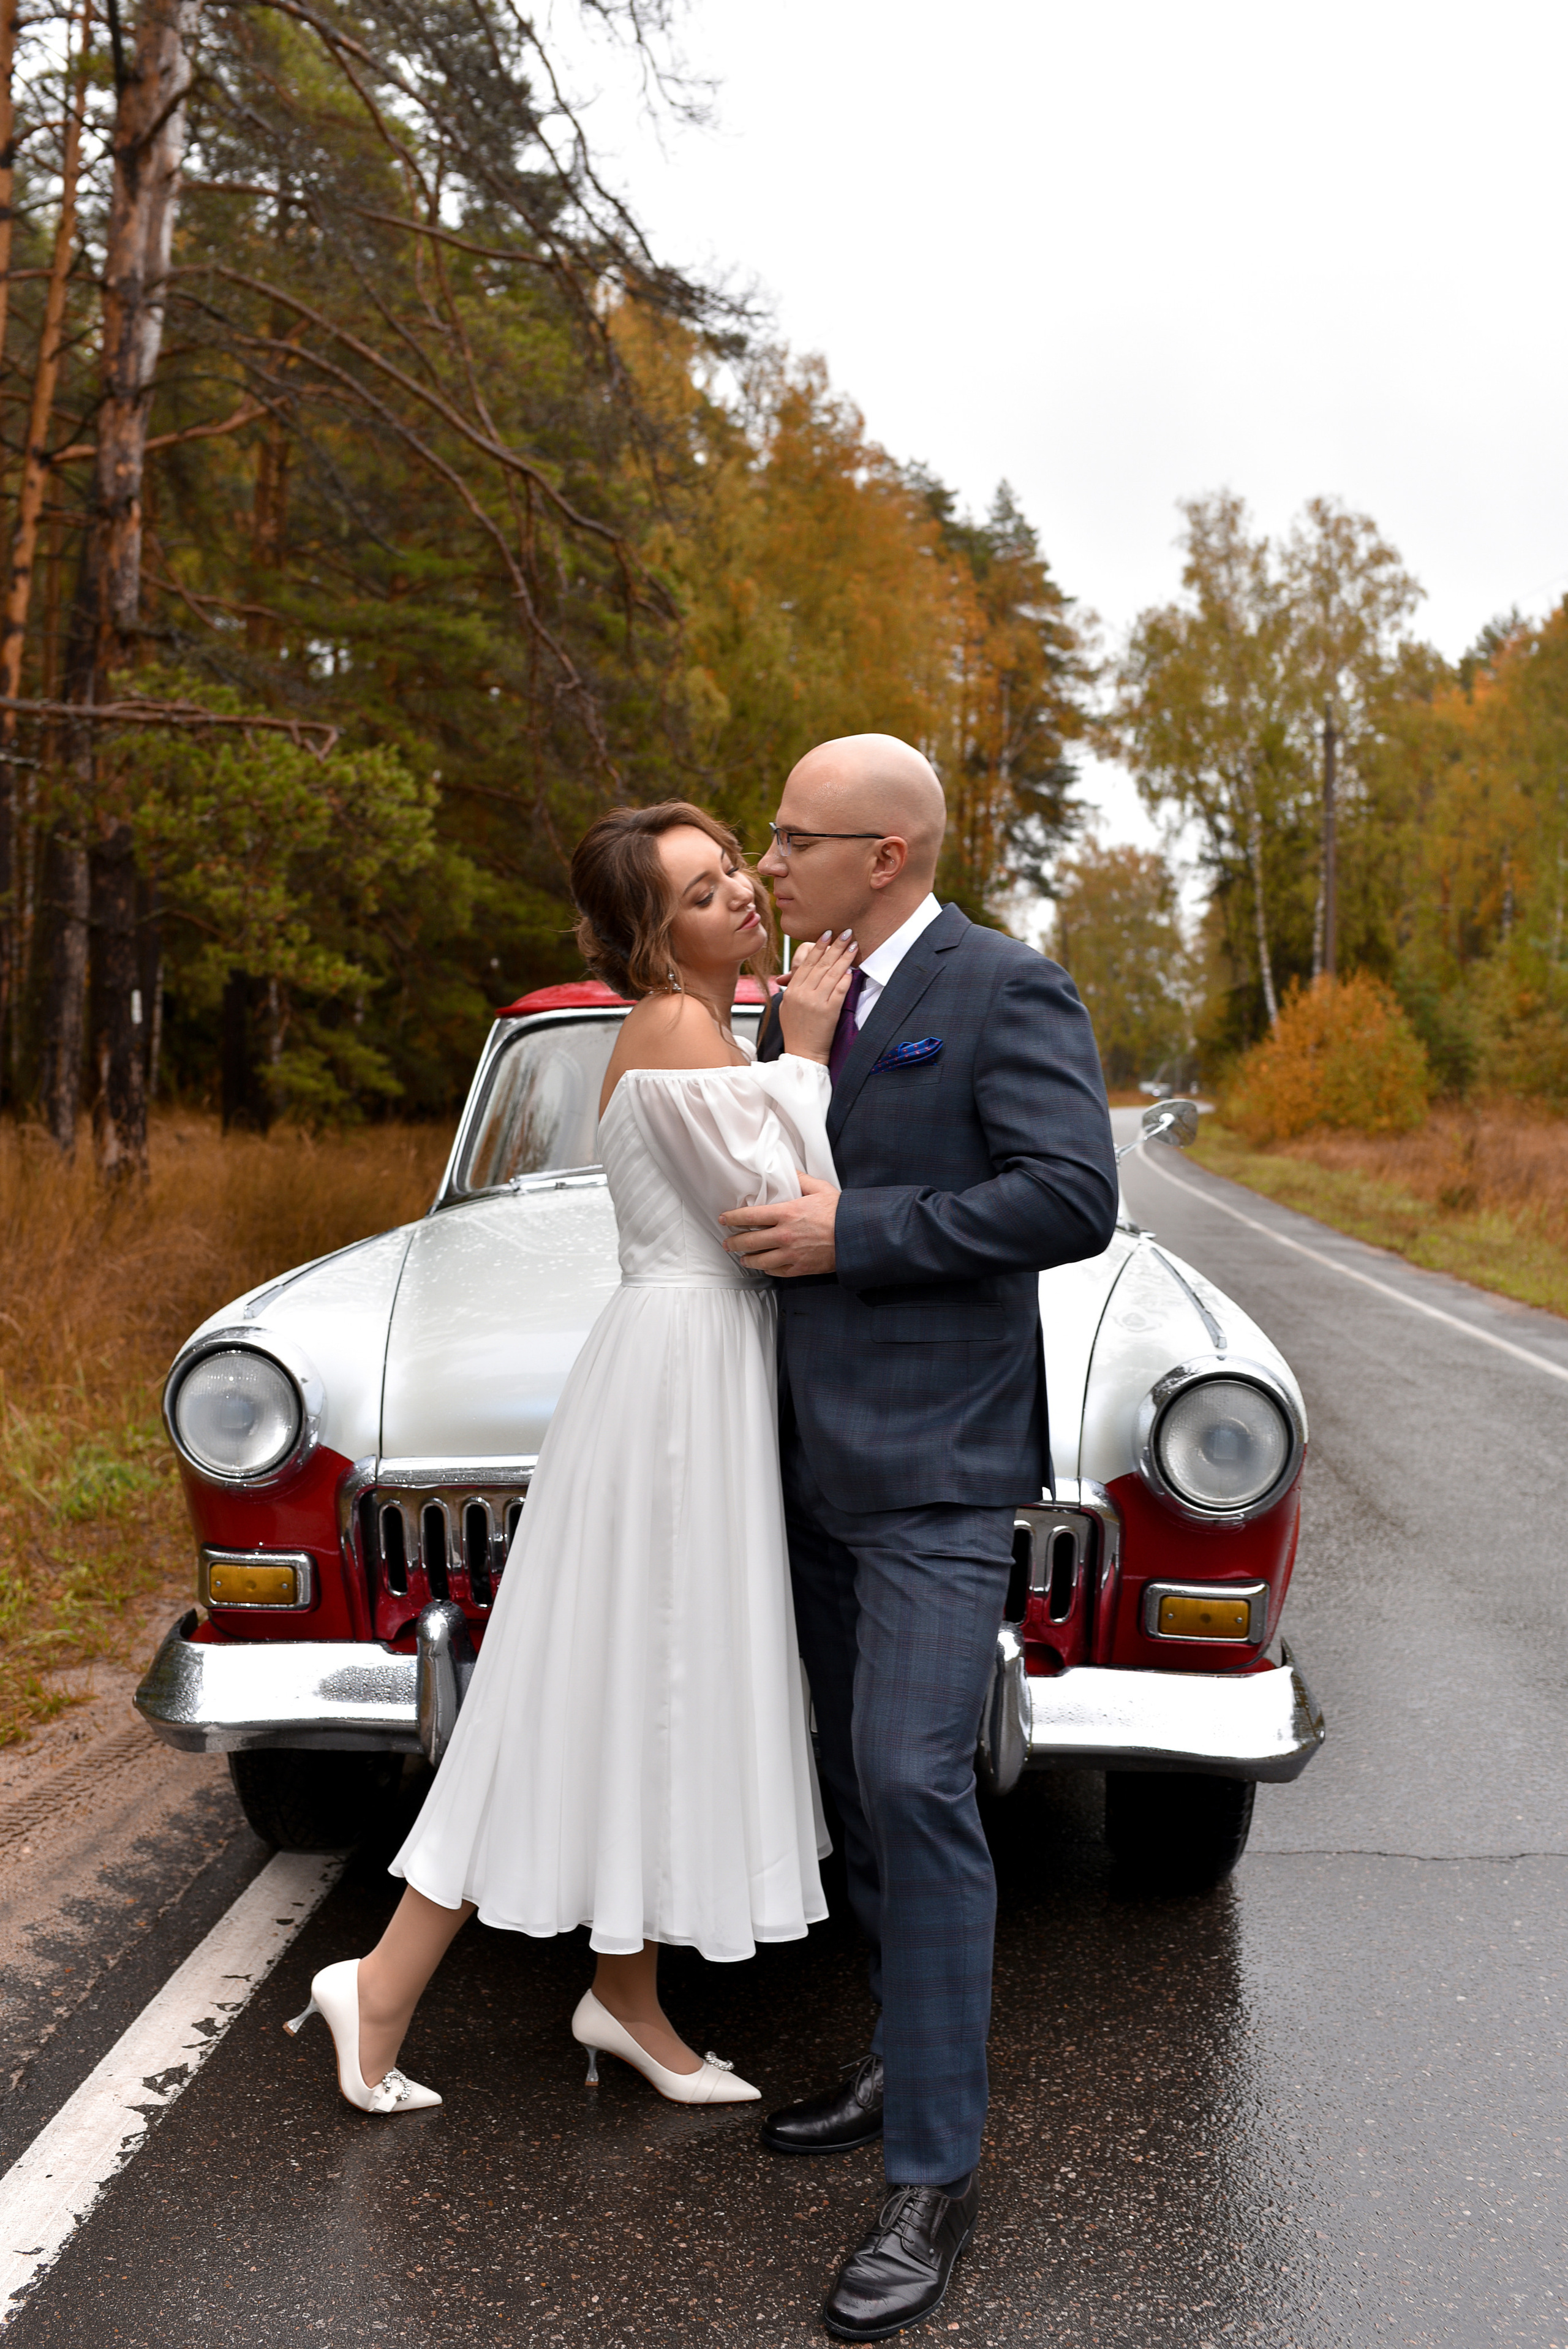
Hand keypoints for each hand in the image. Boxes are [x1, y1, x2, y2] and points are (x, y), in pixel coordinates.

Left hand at [719, 1174, 839, 1276]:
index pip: (750, 1216)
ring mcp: (791, 1254)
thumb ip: (800, 1180)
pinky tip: (764, 1267)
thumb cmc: (840, 1212)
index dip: (733, 1218)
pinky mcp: (800, 1268)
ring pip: (760, 1260)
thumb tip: (788, 1170)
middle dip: (734, 1242)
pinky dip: (768, 1269)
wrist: (856, 1237)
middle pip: (749, 1241)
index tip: (724, 1219)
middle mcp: (785, 1235)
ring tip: (741, 1257)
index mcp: (787, 1213)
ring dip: (747, 1259)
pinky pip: (777, 1271)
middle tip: (727, 1242)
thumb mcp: (820, 1189)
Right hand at [777, 932, 856, 1061]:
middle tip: (845, 933)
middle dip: (835, 946)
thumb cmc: (796, 1032)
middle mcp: (802, 994)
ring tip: (853, 945)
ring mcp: (815, 1002)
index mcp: (792, 991)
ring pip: (831, 974)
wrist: (803, 1054)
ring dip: (844, 957)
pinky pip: (839, 990)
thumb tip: (797, 973)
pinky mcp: (828, 1012)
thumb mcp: (787, 1007)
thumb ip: (792, 988)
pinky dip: (846, 978)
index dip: (818, 947)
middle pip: (821, 964)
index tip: (827, 934)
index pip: (806, 963)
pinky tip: (852, 968)